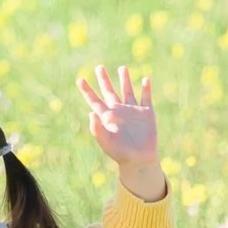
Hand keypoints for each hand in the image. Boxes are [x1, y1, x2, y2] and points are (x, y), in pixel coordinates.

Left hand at [75, 64, 166, 200]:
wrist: (139, 160)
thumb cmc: (120, 153)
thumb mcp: (105, 141)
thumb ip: (97, 128)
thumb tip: (90, 113)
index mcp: (107, 116)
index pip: (94, 100)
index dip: (87, 90)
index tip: (80, 79)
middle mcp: (119, 111)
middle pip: (109, 91)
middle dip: (104, 80)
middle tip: (99, 67)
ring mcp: (133, 111)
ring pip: (127, 91)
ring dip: (125, 79)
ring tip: (122, 68)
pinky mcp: (147, 114)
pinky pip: (146, 98)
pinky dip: (146, 89)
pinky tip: (145, 79)